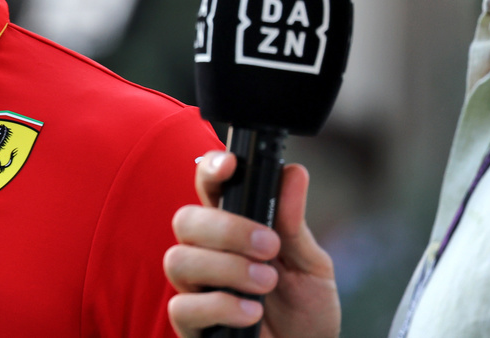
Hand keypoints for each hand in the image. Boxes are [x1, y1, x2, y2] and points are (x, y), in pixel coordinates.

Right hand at [164, 150, 339, 337]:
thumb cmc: (305, 309)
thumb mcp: (310, 264)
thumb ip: (294, 224)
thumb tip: (293, 173)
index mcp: (232, 227)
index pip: (208, 186)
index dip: (210, 169)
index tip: (230, 166)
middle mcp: (206, 252)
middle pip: (186, 220)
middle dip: (225, 228)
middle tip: (267, 246)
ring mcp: (195, 287)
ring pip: (179, 260)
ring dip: (226, 268)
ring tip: (266, 283)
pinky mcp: (191, 324)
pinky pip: (183, 307)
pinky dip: (219, 306)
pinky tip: (251, 313)